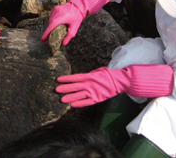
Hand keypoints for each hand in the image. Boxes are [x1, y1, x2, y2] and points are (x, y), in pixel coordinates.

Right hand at [41, 2, 85, 45]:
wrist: (78, 5)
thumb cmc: (77, 16)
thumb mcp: (75, 27)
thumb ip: (69, 36)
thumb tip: (63, 43)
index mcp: (61, 18)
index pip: (51, 26)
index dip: (46, 33)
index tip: (43, 39)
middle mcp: (56, 13)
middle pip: (50, 24)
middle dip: (48, 32)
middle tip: (48, 39)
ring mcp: (55, 10)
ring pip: (50, 20)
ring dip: (50, 26)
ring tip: (52, 33)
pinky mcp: (55, 8)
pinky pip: (51, 16)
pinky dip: (52, 21)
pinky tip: (55, 24)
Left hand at [55, 65, 173, 107]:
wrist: (119, 82)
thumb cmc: (108, 74)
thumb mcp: (97, 71)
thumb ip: (89, 74)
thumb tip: (81, 77)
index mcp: (89, 76)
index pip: (75, 77)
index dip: (66, 79)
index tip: (58, 79)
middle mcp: (90, 84)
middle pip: (75, 87)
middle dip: (65, 88)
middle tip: (56, 90)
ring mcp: (93, 92)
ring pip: (79, 95)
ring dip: (70, 97)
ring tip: (61, 99)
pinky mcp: (97, 99)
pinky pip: (87, 102)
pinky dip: (79, 104)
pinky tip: (72, 105)